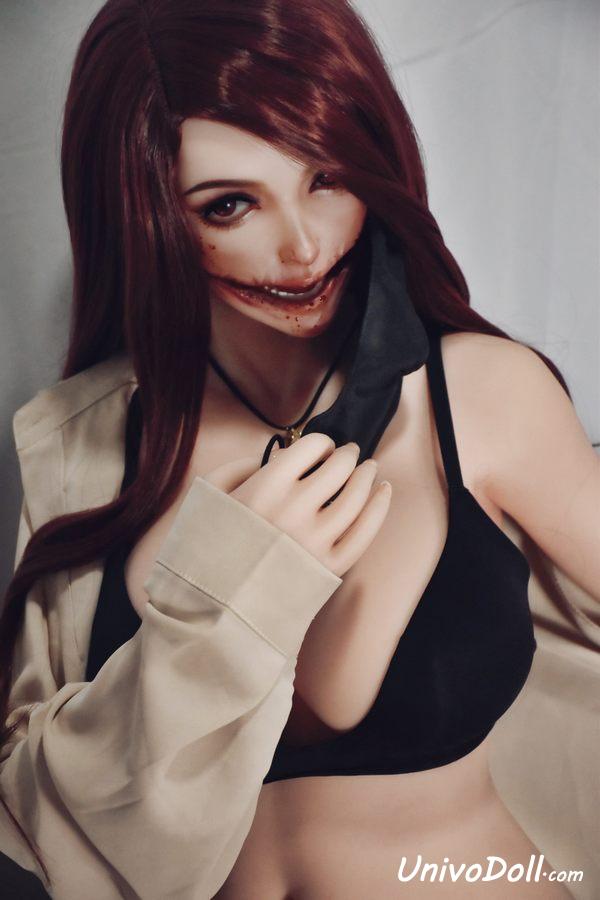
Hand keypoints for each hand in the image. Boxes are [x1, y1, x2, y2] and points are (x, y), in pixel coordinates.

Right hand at [201, 433, 391, 577]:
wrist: (212, 607)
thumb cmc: (206, 548)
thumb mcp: (209, 495)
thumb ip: (240, 466)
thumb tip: (278, 457)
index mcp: (266, 486)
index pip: (312, 447)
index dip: (321, 443)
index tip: (322, 448)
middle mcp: (295, 509)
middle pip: (339, 468)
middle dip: (347, 455)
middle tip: (350, 453)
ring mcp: (315, 540)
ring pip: (357, 496)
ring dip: (367, 475)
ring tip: (369, 469)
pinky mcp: (329, 568)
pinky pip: (365, 532)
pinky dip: (380, 507)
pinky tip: (384, 491)